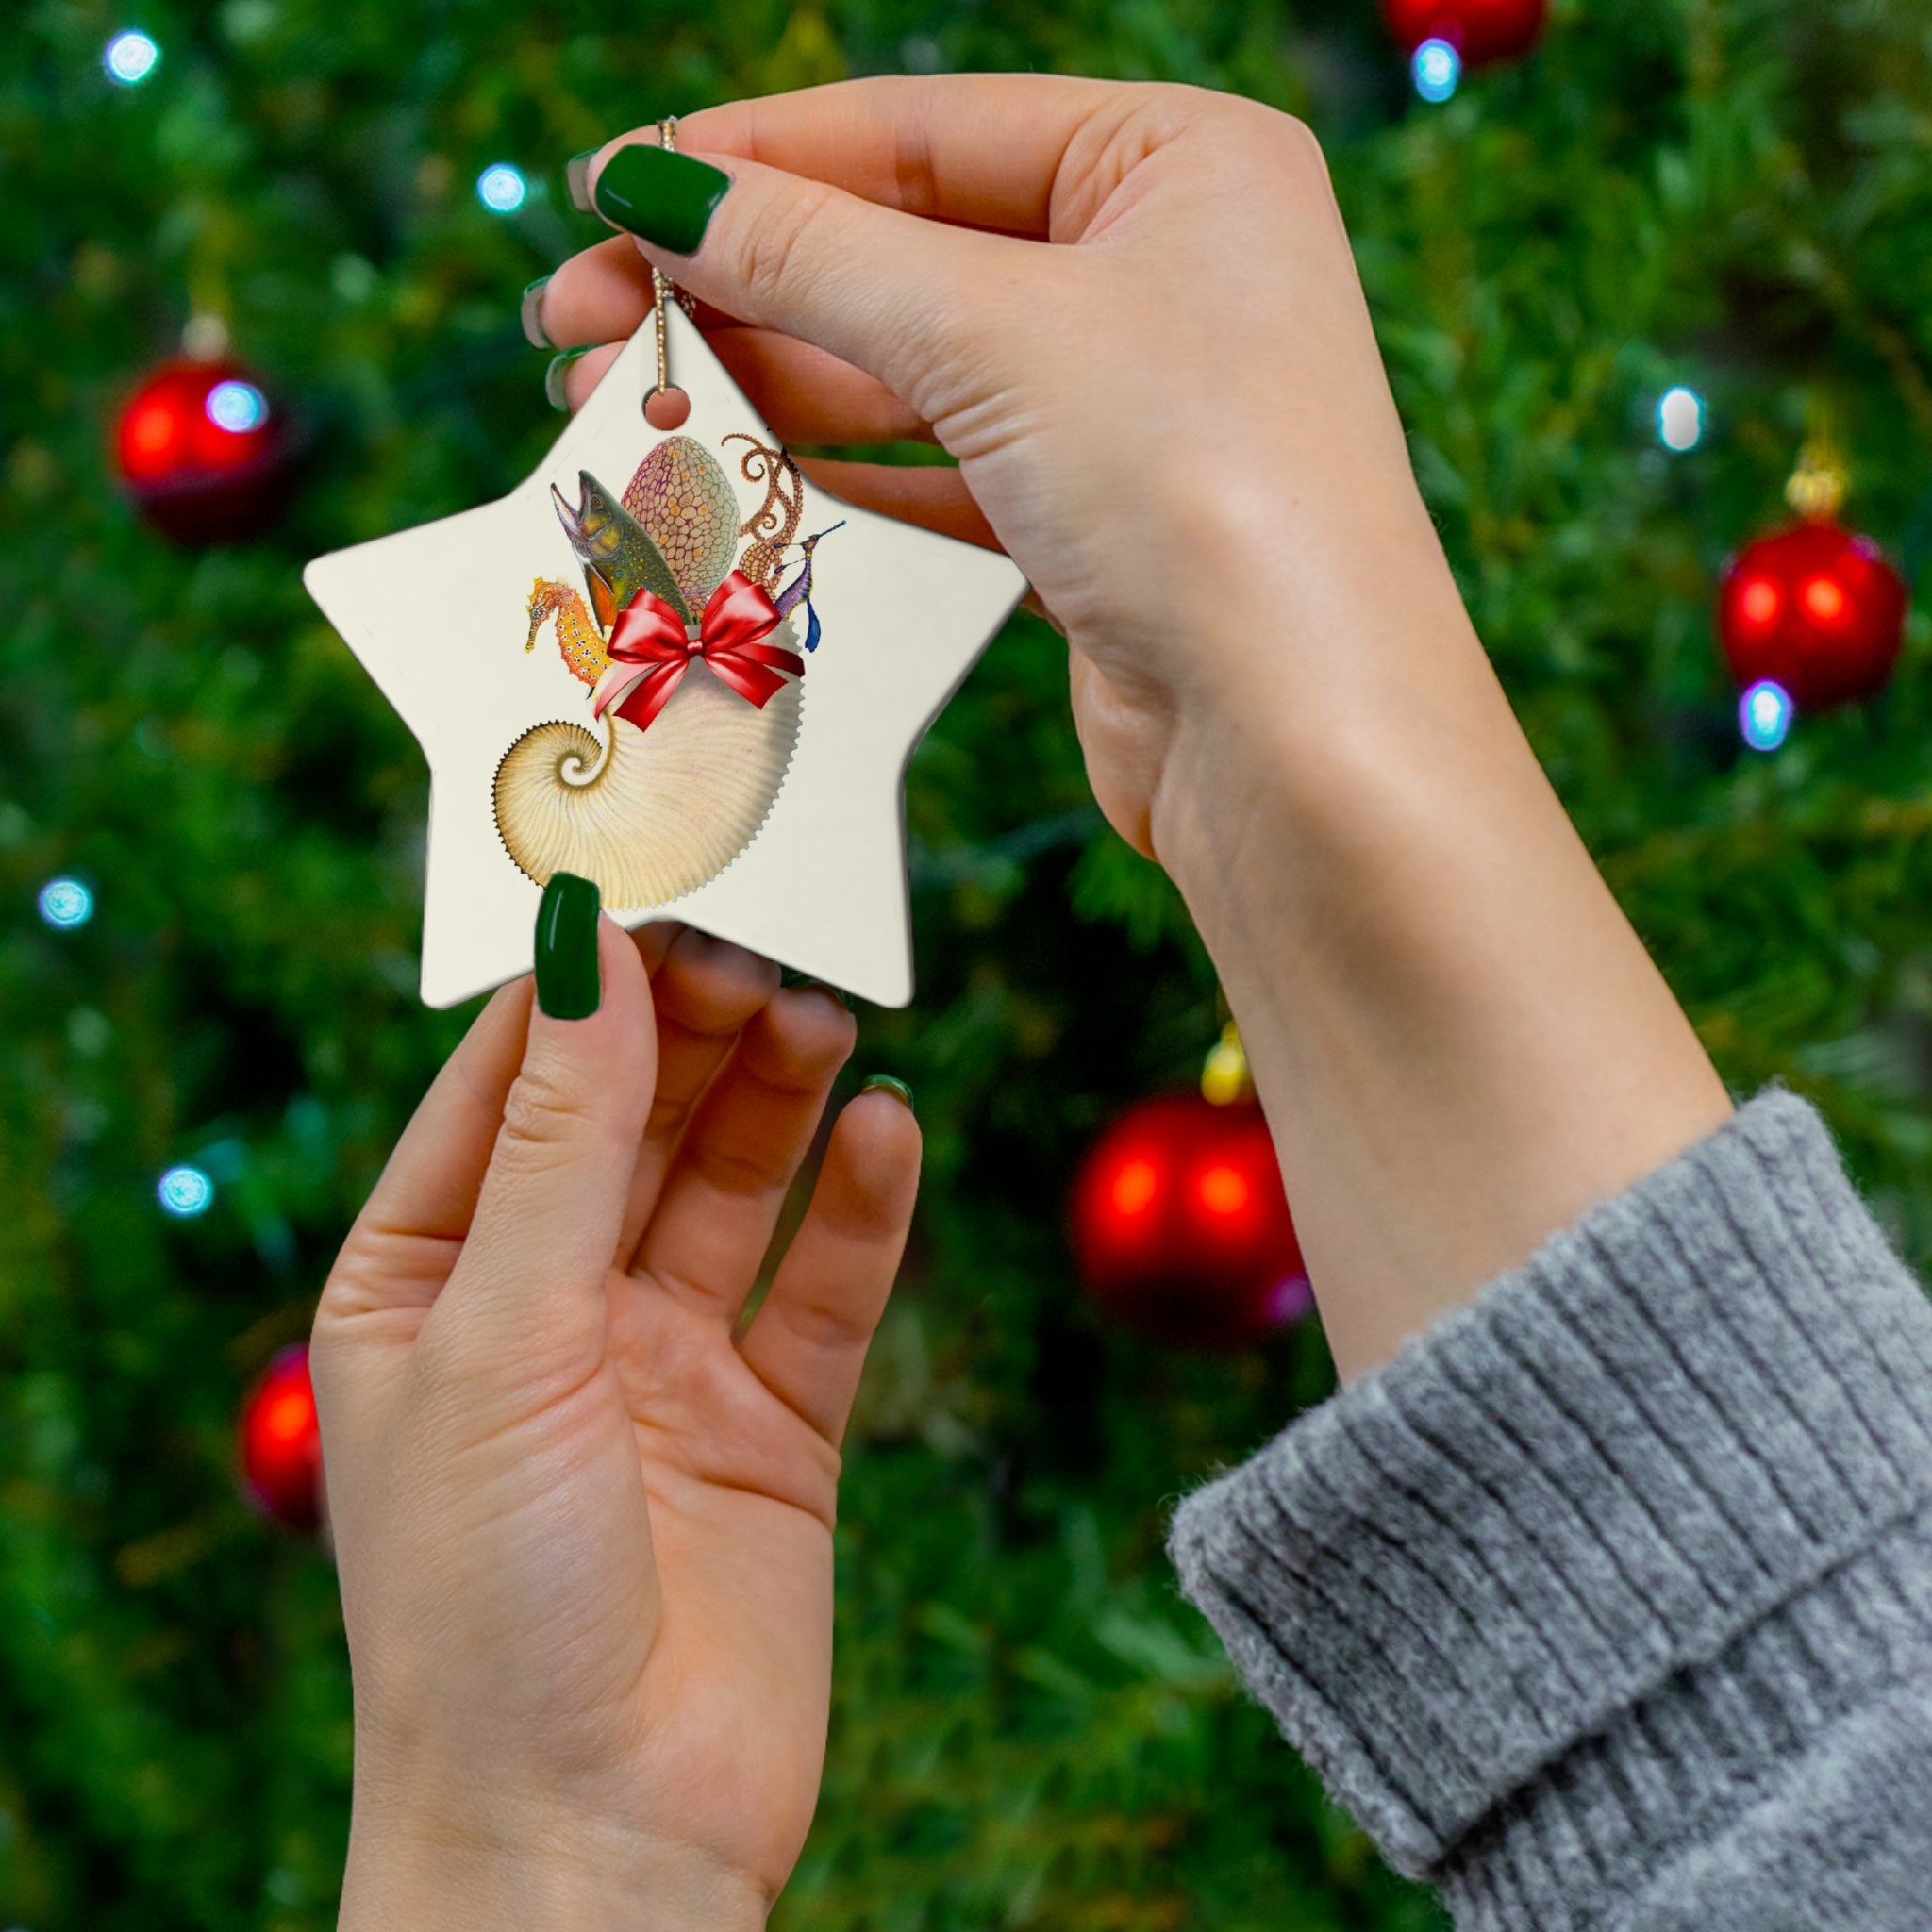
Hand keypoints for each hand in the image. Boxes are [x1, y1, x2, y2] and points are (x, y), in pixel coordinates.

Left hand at [311, 921, 918, 1929]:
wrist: (596, 1842)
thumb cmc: (484, 1604)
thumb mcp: (499, 1338)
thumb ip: (558, 1143)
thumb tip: (588, 953)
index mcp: (426, 1283)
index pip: (505, 1087)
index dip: (578, 986)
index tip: (654, 885)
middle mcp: (545, 1311)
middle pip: (632, 1122)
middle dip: (693, 1031)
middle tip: (765, 945)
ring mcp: (665, 1367)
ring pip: (734, 1186)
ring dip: (779, 1098)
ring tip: (826, 1016)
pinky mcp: (774, 1428)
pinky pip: (824, 1289)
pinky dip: (861, 1208)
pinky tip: (890, 1131)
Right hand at [537, 78, 1730, 1379]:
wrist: (1302, 746)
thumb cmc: (1199, 491)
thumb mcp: (993, 335)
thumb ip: (812, 255)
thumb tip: (653, 186)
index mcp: (1180, 162)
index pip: (921, 130)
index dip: (750, 160)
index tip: (605, 192)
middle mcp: (1163, 270)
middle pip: (901, 251)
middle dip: (733, 288)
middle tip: (575, 326)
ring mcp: (1130, 406)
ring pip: (907, 373)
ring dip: (762, 389)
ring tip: (618, 409)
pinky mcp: (1095, 526)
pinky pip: (936, 473)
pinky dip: (832, 477)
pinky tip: (727, 481)